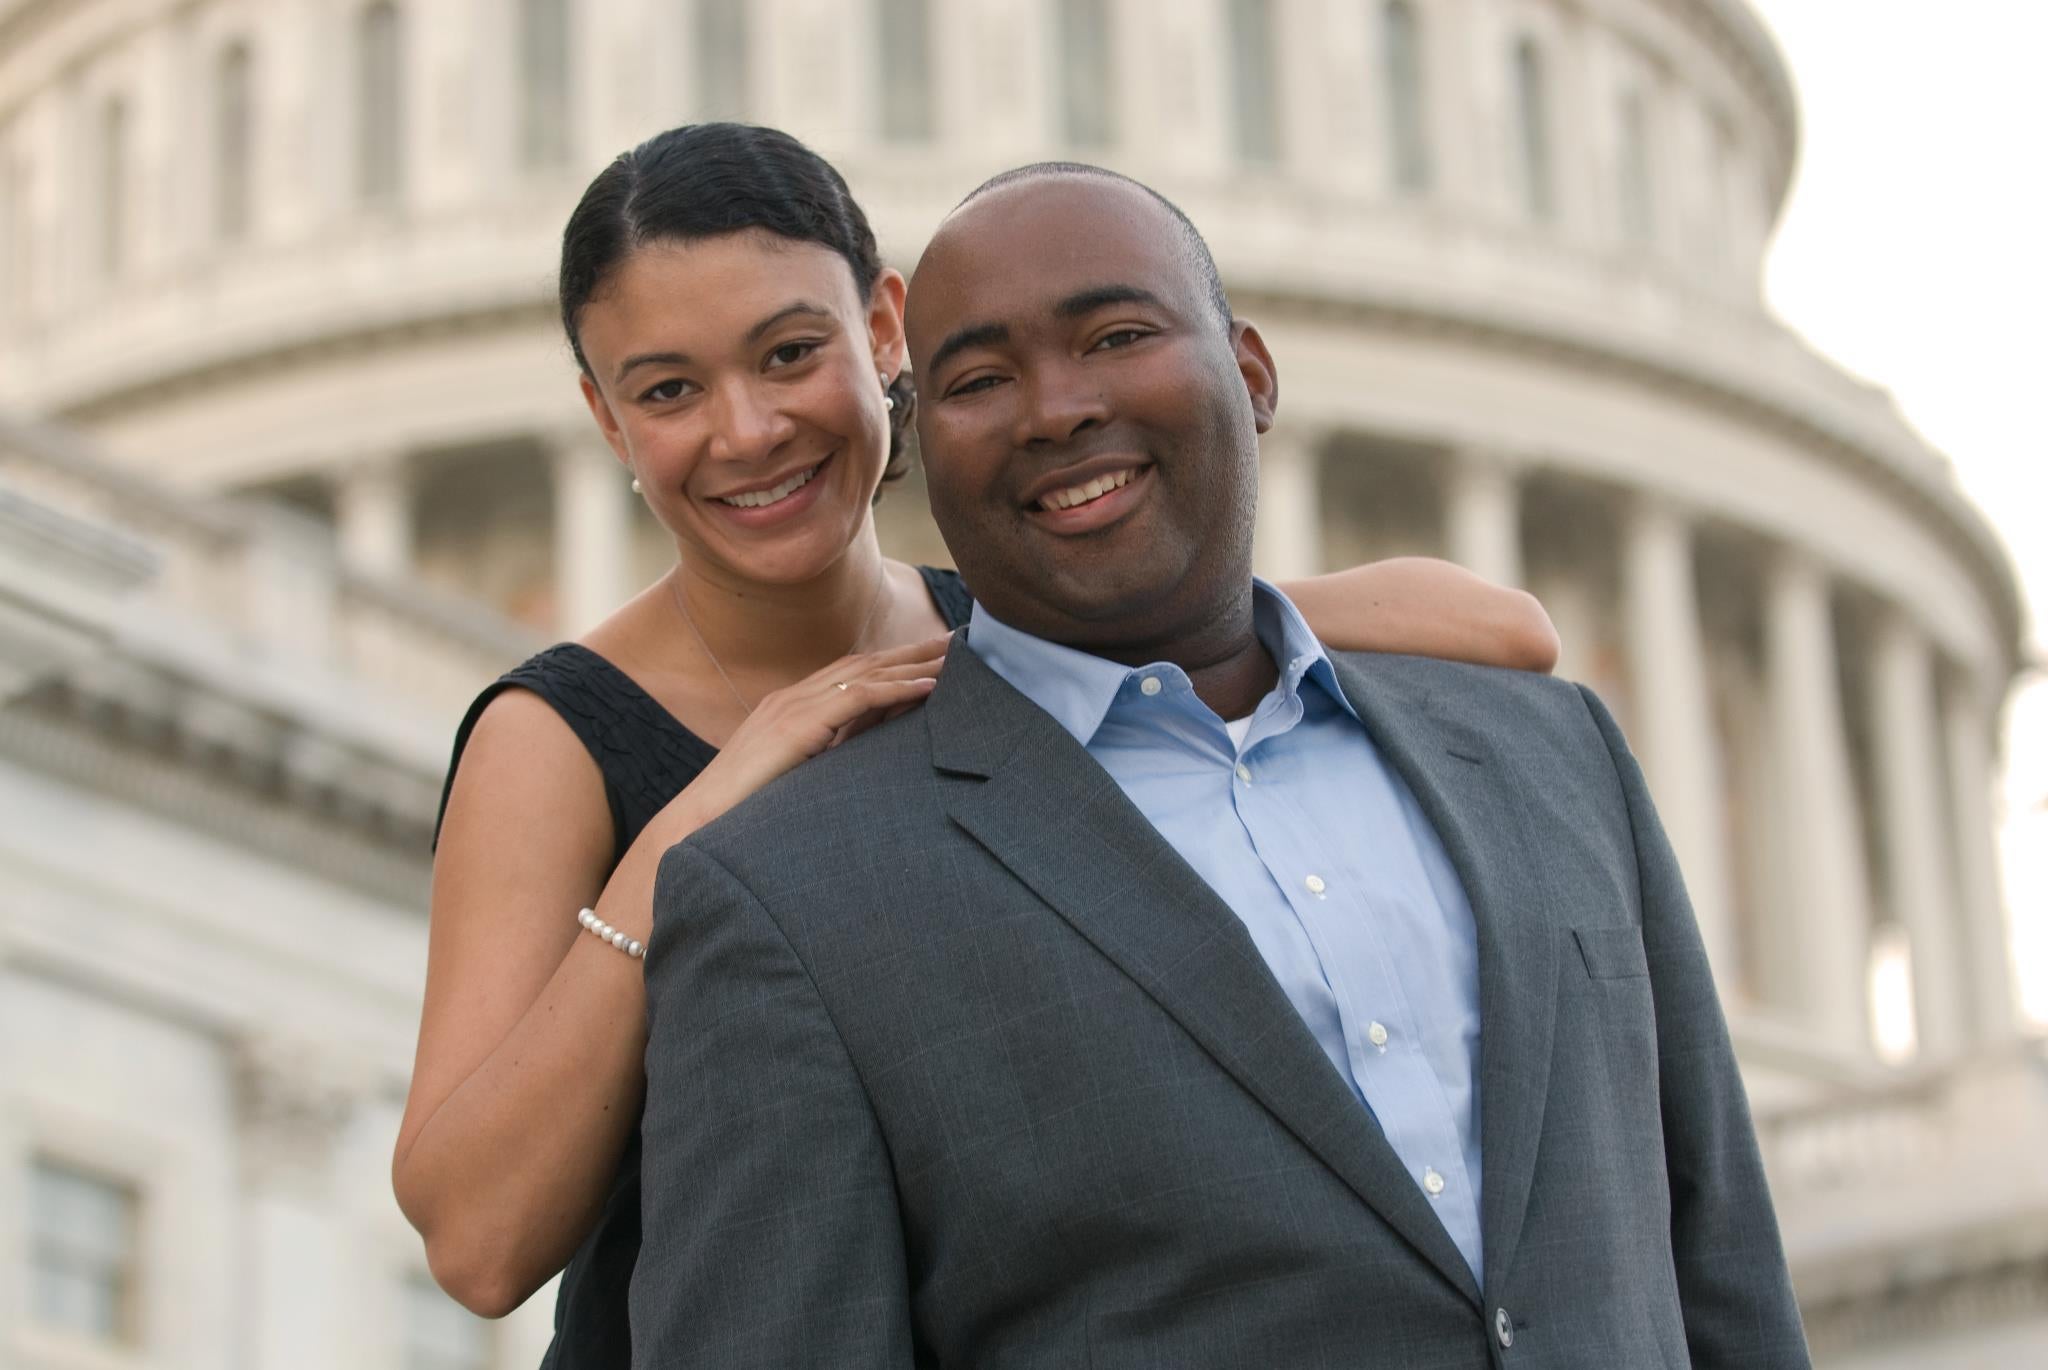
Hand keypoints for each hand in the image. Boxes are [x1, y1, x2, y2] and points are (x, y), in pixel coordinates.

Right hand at [690, 636, 948, 817]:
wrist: (699, 821)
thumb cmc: (742, 809)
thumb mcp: (791, 775)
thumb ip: (821, 757)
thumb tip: (856, 758)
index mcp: (790, 706)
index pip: (851, 672)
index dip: (892, 661)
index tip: (930, 656)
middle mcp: (793, 697)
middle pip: (865, 663)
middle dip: (912, 651)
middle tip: (956, 640)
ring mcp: (794, 706)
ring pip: (867, 673)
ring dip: (915, 663)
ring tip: (956, 655)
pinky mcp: (799, 725)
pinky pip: (858, 698)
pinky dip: (897, 689)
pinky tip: (930, 687)